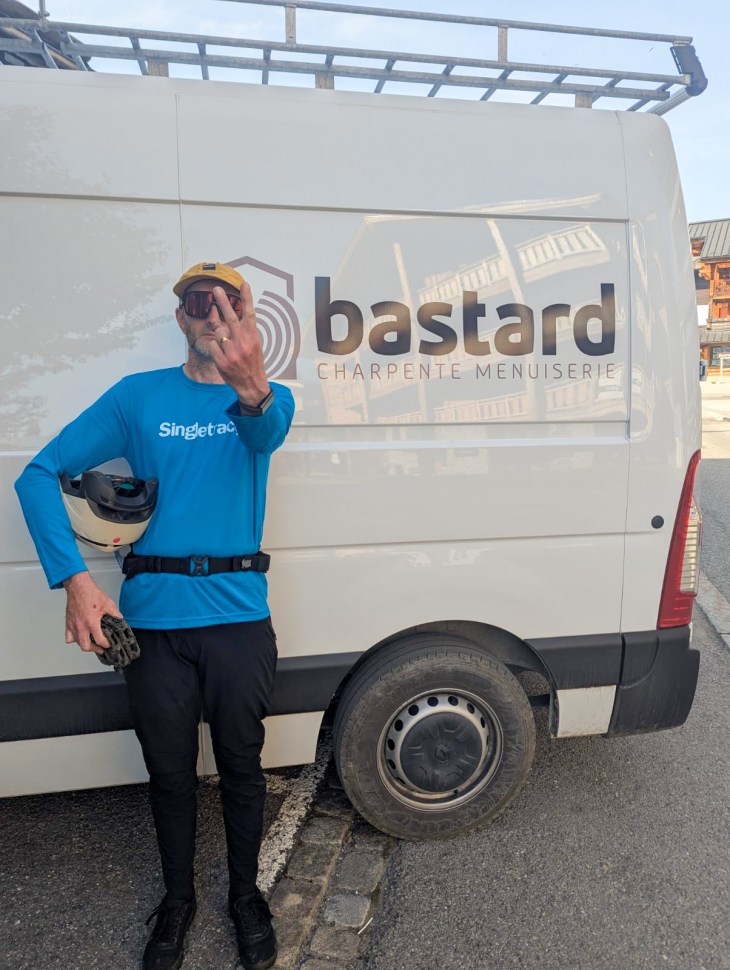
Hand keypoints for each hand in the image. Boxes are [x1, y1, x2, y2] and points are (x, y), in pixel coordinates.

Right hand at [63, 572, 122, 654]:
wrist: (78, 587)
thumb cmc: (90, 593)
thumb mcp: (108, 603)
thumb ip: (115, 613)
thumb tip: (120, 619)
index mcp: (91, 621)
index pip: (99, 640)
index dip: (105, 644)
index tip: (108, 644)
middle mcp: (81, 626)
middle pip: (86, 646)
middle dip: (94, 649)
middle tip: (100, 648)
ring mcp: (73, 625)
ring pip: (77, 643)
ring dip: (85, 644)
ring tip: (92, 643)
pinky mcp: (68, 623)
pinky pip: (68, 637)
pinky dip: (74, 639)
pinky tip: (80, 636)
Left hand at [208, 283, 269, 405]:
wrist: (252, 385)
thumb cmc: (253, 363)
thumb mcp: (254, 345)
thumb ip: (244, 331)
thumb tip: (229, 317)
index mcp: (252, 338)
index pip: (249, 314)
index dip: (247, 298)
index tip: (243, 284)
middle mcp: (242, 343)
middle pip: (230, 318)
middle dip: (223, 302)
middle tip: (216, 289)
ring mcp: (231, 352)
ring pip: (218, 332)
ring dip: (219, 332)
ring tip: (224, 336)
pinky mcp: (221, 361)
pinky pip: (212, 345)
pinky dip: (215, 346)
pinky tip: (222, 352)